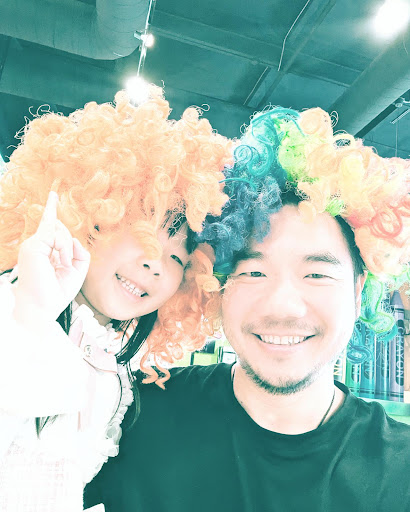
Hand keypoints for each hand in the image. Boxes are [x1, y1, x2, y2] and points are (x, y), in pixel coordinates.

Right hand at [14, 191, 90, 322]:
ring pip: (59, 229)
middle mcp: (36, 246)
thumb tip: (73, 238)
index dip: (51, 209)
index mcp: (44, 251)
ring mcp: (32, 245)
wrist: (41, 309)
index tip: (53, 195)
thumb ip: (80, 252)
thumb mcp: (77, 271)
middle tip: (65, 266)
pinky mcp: (32, 246)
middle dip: (69, 244)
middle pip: (60, 228)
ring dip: (67, 248)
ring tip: (63, 265)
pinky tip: (61, 262)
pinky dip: (64, 248)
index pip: (48, 226)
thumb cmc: (56, 293)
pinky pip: (56, 234)